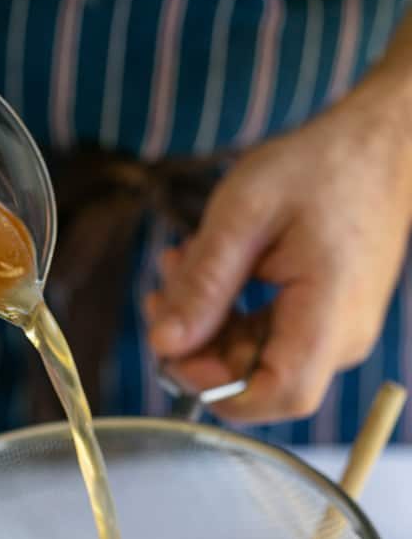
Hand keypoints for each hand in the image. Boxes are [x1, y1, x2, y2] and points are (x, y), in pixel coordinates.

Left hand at [146, 78, 411, 422]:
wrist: (378, 143)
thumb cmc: (320, 166)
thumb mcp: (244, 214)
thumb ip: (203, 284)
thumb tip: (164, 345)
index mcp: (329, 315)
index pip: (278, 394)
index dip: (216, 390)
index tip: (172, 348)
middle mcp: (340, 339)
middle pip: (255, 382)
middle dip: (196, 347)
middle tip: (161, 291)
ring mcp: (333, 335)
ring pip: (252, 361)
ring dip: (206, 325)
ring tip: (181, 264)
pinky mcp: (322, 323)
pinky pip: (264, 339)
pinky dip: (226, 313)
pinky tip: (205, 270)